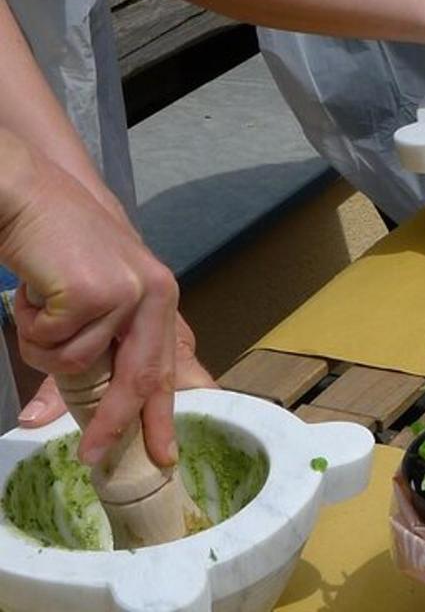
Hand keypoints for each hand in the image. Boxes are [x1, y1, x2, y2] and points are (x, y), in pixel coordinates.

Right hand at [1, 155, 180, 467]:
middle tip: (93, 455)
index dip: (163, 416)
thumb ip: (80, 354)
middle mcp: (155, 295)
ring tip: (39, 307)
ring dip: (43, 344)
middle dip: (114, 423)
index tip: (165, 456)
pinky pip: (52, 343)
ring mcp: (127, 293)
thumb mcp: (85, 299)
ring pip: (76, 364)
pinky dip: (30, 325)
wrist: (31, 195)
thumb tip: (44, 418)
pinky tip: (34, 292)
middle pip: (140, 379)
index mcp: (160, 298)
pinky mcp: (93, 293)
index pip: (167, 368)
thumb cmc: (55, 249)